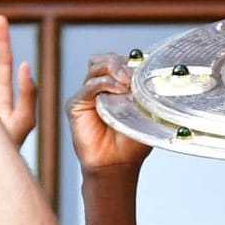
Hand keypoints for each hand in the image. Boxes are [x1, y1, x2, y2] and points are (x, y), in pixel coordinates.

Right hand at [67, 53, 150, 177]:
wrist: (116, 165)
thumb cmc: (131, 143)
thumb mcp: (144, 115)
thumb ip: (144, 95)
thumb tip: (147, 76)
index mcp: (116, 87)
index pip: (118, 62)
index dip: (129, 61)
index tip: (143, 68)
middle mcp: (100, 88)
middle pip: (104, 60)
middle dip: (119, 62)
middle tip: (132, 74)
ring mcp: (88, 94)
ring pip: (95, 68)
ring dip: (113, 69)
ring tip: (128, 82)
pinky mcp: (76, 104)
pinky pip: (88, 86)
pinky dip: (104, 83)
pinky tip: (118, 90)